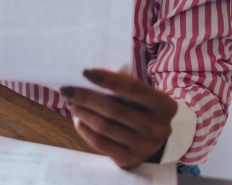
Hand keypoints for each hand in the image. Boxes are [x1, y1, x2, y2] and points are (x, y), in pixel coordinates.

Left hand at [61, 69, 177, 168]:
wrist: (156, 140)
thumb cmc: (142, 109)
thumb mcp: (142, 96)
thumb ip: (123, 88)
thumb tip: (87, 78)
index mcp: (164, 105)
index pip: (134, 89)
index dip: (109, 80)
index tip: (85, 72)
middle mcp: (158, 128)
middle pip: (114, 110)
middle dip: (86, 98)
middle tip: (67, 89)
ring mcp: (145, 147)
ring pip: (104, 127)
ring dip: (82, 112)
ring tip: (71, 102)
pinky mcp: (130, 159)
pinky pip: (100, 143)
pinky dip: (85, 129)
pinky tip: (78, 120)